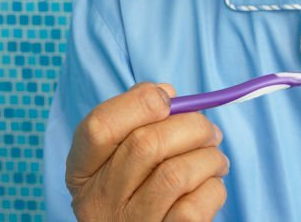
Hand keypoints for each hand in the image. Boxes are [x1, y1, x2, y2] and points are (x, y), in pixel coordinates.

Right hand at [65, 82, 228, 220]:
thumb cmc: (140, 189)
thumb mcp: (121, 158)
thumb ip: (137, 120)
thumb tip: (166, 94)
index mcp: (84, 171)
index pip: (98, 126)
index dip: (138, 102)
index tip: (167, 98)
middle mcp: (99, 201)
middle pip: (145, 144)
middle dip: (192, 126)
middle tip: (210, 131)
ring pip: (176, 174)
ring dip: (209, 157)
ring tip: (216, 159)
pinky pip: (195, 206)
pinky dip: (213, 187)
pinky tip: (211, 185)